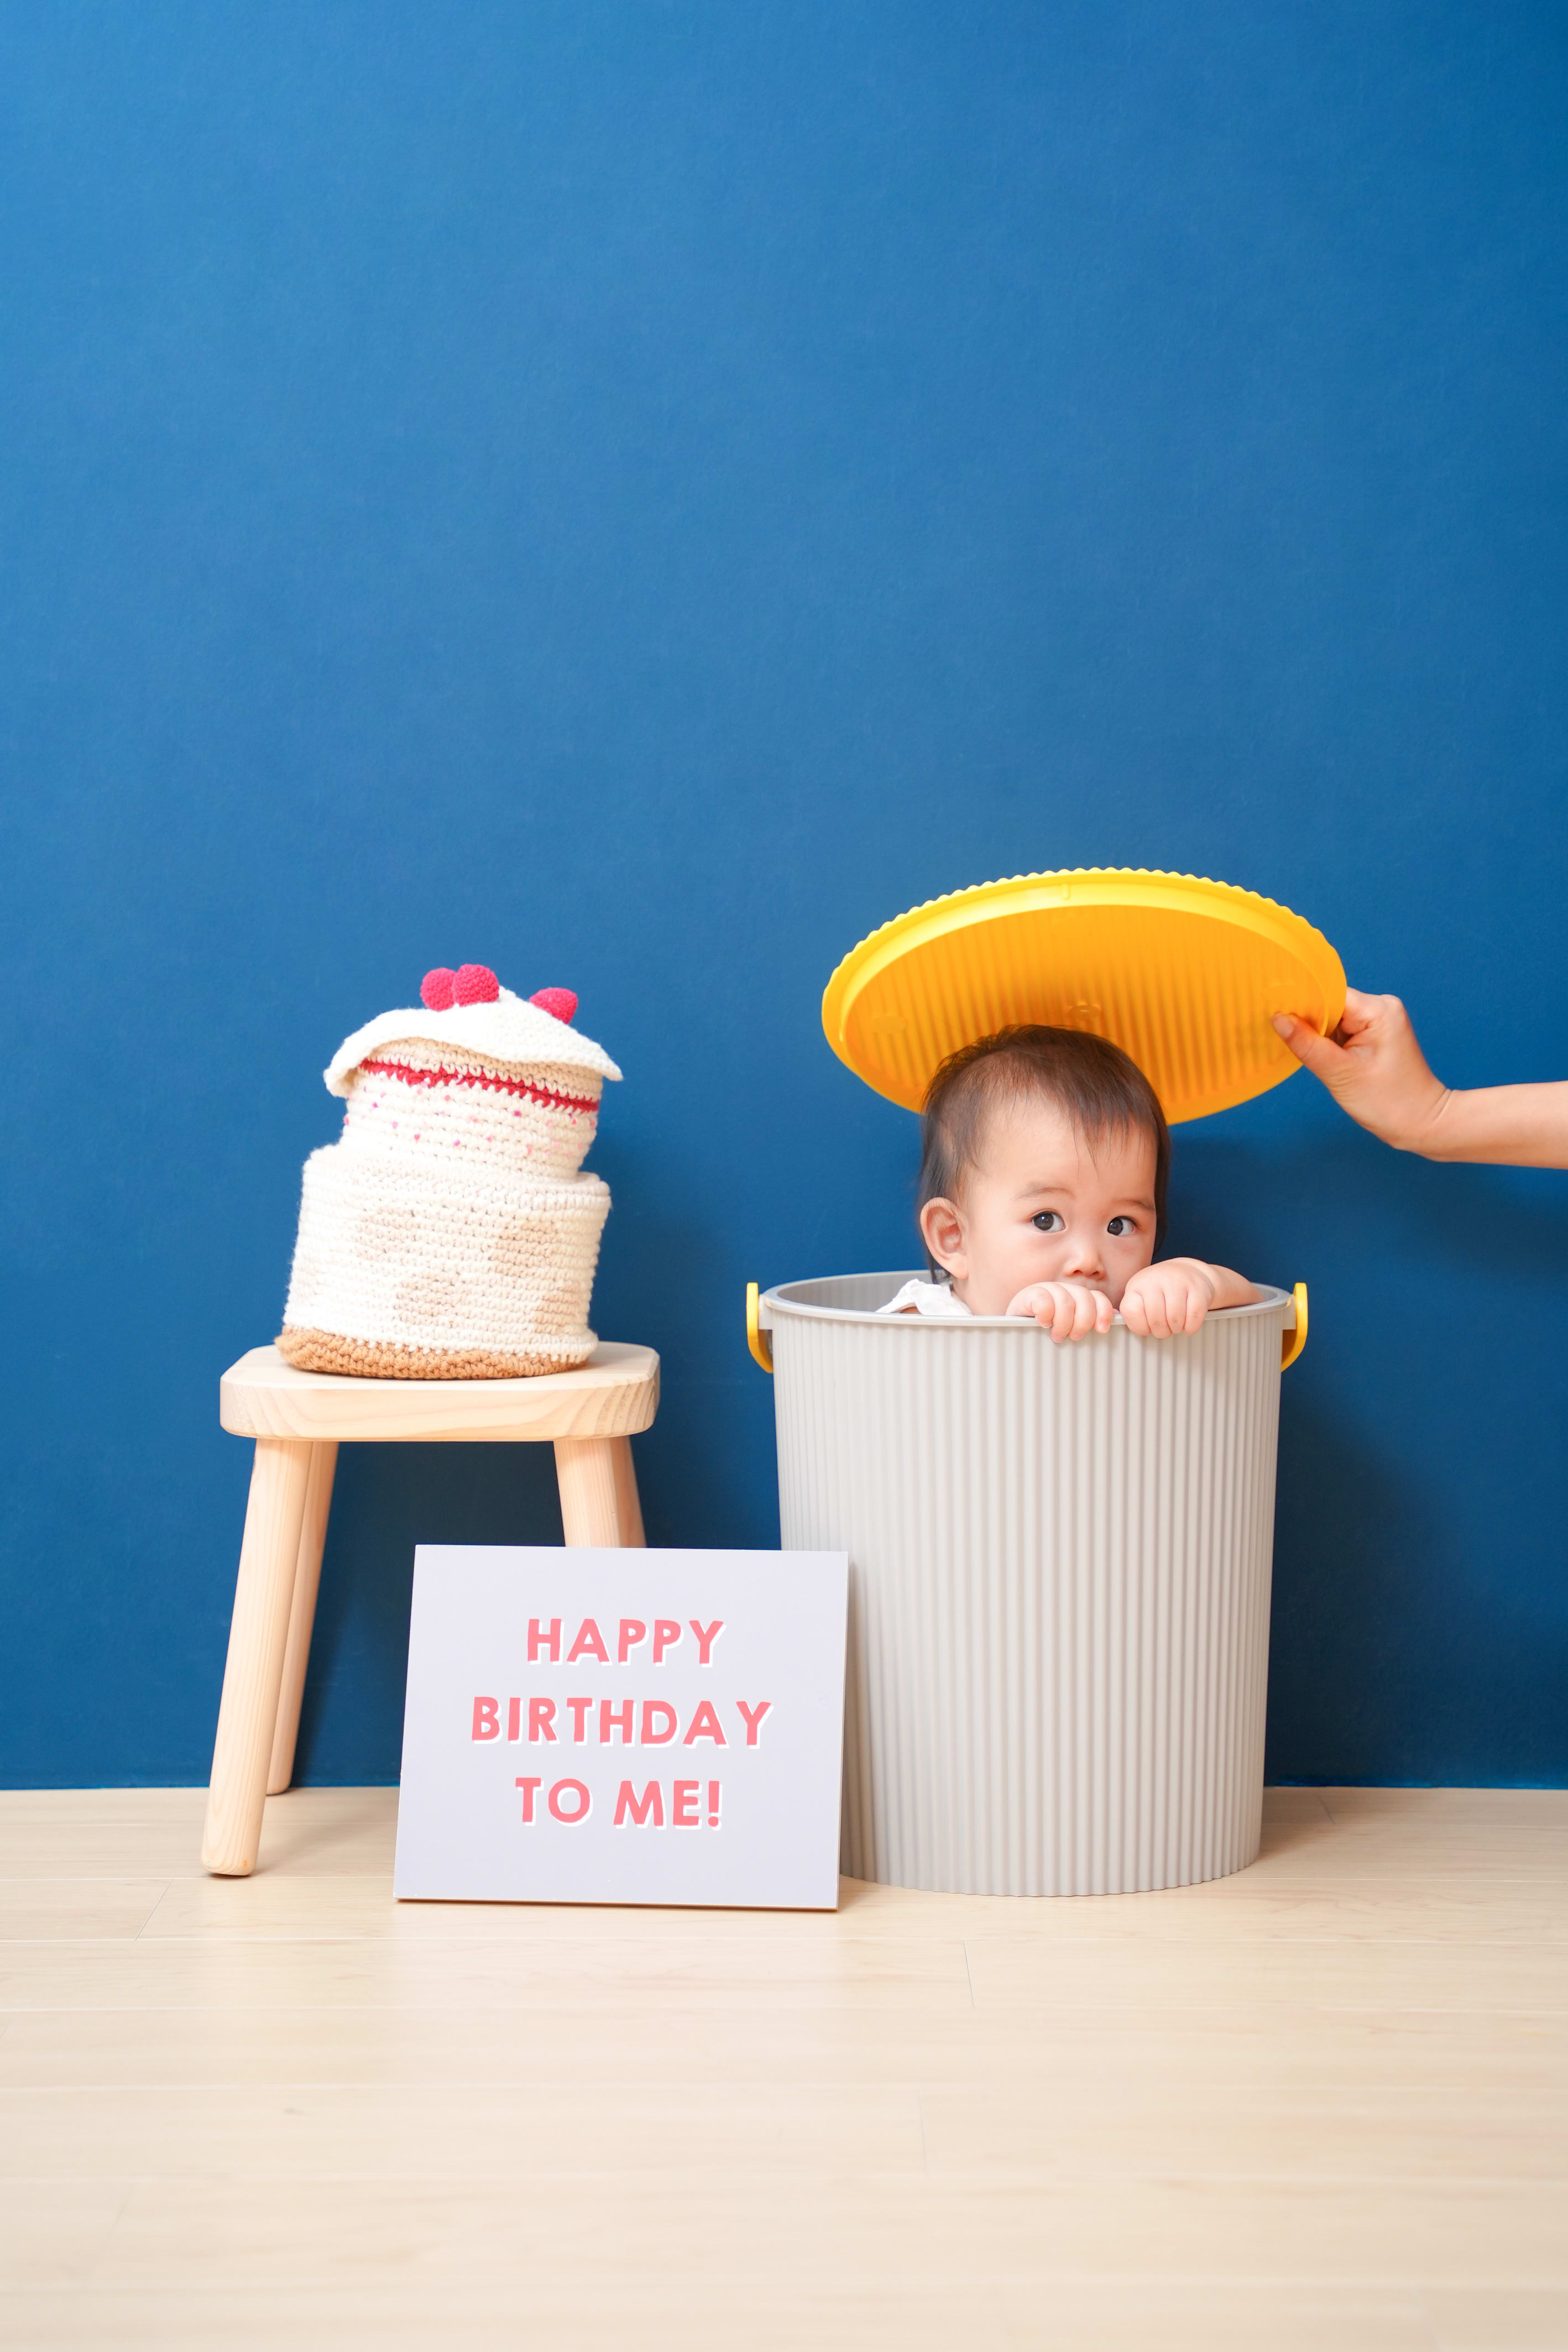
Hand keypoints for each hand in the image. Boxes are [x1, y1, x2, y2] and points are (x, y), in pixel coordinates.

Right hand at [1005, 1280, 1114, 1343]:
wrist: (1014, 1340)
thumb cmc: (1047, 1339)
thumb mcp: (1071, 1331)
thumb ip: (1091, 1323)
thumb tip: (1118, 1320)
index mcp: (1076, 1297)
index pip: (1097, 1297)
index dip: (1103, 1311)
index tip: (1102, 1330)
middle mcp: (1063, 1291)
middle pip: (1084, 1298)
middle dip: (1083, 1321)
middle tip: (1074, 1337)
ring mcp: (1044, 1291)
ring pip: (1066, 1301)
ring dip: (1064, 1323)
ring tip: (1057, 1336)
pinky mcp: (1027, 1296)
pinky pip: (1044, 1300)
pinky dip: (1046, 1314)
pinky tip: (1042, 1323)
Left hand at [1120, 1259, 1216, 1337]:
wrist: (1188, 1271)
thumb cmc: (1160, 1291)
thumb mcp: (1141, 1295)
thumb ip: (1131, 1311)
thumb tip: (1112, 1323)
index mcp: (1137, 1285)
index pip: (1132, 1312)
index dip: (1141, 1327)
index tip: (1147, 1326)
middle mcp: (1155, 1280)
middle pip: (1156, 1320)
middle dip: (1162, 1331)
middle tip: (1166, 1328)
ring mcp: (1178, 1282)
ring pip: (1175, 1319)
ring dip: (1177, 1329)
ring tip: (1176, 1324)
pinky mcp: (1198, 1287)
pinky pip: (1194, 1317)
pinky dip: (1192, 1326)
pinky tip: (1189, 1323)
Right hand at [1273, 990, 1448, 1150]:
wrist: (1422, 1123)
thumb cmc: (1389, 1102)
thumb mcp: (1340, 1074)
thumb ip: (1306, 1043)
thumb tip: (1278, 1018)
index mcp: (1378, 1010)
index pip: (1329, 995)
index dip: (1302, 1005)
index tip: (1276, 1016)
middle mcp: (1381, 1007)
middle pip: (1329, 1004)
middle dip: (1309, 1024)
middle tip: (1294, 1046)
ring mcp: (1379, 1020)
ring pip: (1333, 1018)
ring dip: (1318, 1036)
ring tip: (1318, 1059)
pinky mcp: (1374, 1034)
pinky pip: (1341, 1030)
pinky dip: (1328, 1043)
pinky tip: (1327, 1060)